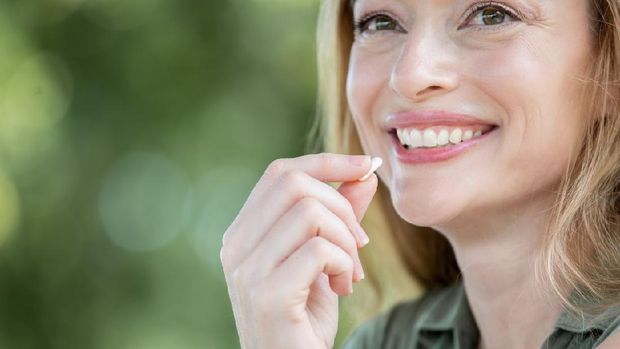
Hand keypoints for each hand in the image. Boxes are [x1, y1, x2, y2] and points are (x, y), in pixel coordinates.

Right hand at [220, 153, 379, 348]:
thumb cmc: (304, 319)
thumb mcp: (324, 260)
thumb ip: (338, 217)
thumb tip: (363, 173)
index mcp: (242, 234)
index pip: (280, 172)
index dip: (326, 162)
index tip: (366, 166)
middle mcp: (235, 247)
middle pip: (295, 184)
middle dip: (342, 206)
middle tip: (360, 244)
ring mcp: (246, 271)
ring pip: (310, 213)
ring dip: (346, 240)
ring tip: (351, 272)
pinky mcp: (266, 295)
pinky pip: (318, 250)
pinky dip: (344, 264)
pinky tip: (344, 288)